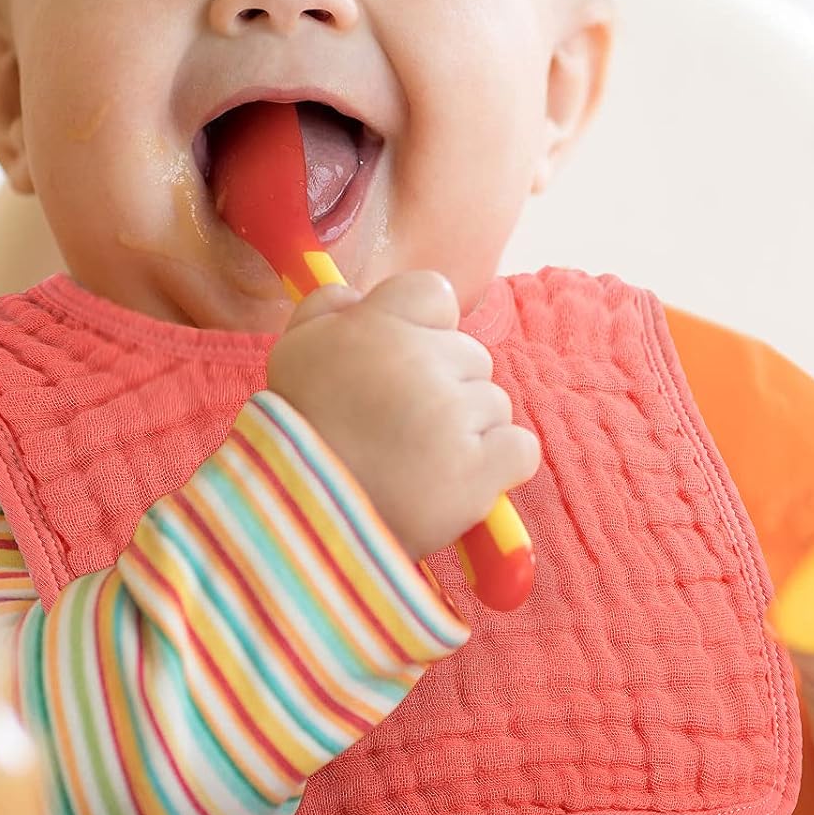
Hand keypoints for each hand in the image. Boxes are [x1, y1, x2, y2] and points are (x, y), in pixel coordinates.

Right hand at [266, 271, 540, 559]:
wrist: (305, 521)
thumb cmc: (299, 434)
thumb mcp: (294, 350)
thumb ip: (328, 305)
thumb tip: (363, 295)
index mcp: (376, 325)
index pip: (434, 292)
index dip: (424, 327)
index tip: (403, 361)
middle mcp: (419, 361)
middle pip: (469, 354)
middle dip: (445, 386)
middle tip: (401, 426)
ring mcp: (454, 414)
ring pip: (493, 403)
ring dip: (468, 430)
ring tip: (417, 461)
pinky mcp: (480, 468)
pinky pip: (519, 448)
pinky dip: (498, 466)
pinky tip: (456, 479)